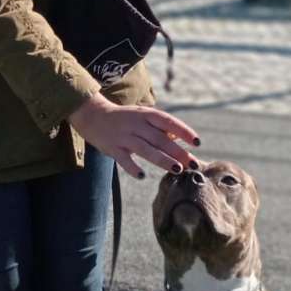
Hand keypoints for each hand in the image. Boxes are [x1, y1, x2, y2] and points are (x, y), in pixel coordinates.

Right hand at [68, 95, 199, 180]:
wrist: (93, 115)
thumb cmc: (125, 118)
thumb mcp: (143, 116)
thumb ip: (161, 128)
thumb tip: (180, 141)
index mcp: (145, 115)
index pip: (168, 121)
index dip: (183, 131)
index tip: (197, 142)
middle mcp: (136, 124)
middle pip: (160, 139)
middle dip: (178, 152)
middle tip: (193, 164)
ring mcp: (124, 136)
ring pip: (146, 149)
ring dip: (162, 160)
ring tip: (177, 170)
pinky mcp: (112, 148)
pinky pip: (124, 160)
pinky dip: (133, 168)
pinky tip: (142, 176)